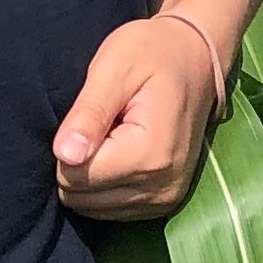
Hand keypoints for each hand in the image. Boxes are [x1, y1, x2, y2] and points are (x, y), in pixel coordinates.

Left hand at [54, 15, 223, 219]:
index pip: (73, 175)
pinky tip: (121, 152)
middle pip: (79, 196)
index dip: (70, 142)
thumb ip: (89, 112)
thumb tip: (65, 155)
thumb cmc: (152, 52)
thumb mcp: (116, 66)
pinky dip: (105, 185)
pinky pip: (109, 210)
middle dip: (79, 161)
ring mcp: (165, 200)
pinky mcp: (163, 204)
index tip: (96, 113)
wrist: (197, 56)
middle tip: (104, 123)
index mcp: (150, 154)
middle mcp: (161, 187)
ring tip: (114, 135)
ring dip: (91, 174)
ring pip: (90, 208)